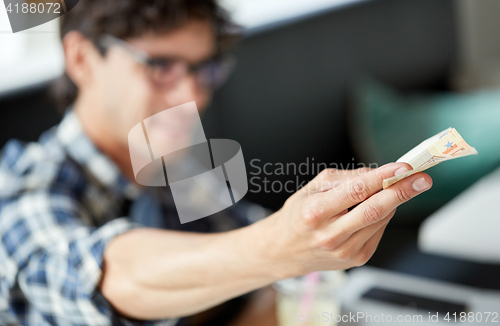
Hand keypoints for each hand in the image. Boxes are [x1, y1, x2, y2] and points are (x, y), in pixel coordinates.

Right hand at [263, 163, 431, 276]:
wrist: (284, 250)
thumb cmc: (298, 216)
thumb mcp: (311, 189)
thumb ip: (344, 180)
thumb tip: (375, 173)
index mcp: (315, 212)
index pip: (356, 191)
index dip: (382, 177)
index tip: (403, 167)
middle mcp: (330, 235)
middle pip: (374, 210)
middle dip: (402, 192)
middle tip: (423, 179)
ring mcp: (344, 251)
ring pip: (380, 220)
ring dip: (394, 202)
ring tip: (399, 187)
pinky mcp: (355, 259)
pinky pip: (378, 232)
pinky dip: (383, 216)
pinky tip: (376, 208)